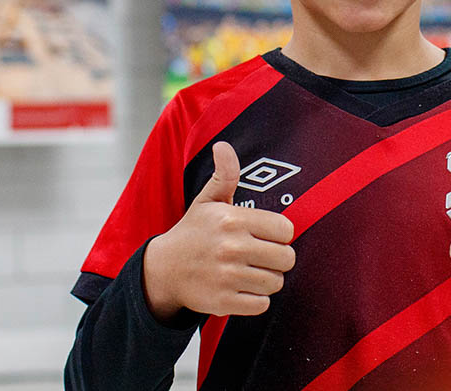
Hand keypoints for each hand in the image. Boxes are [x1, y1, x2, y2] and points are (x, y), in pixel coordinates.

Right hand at [143, 142, 295, 319]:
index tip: (266, 235)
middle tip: (261, 256)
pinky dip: (255, 299)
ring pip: (276, 283)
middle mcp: (231, 247)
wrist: (164, 269)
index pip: (286, 230)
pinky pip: (261, 305)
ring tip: (250, 271)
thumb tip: (223, 146)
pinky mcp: (223, 302)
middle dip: (278, 259)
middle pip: (286, 258)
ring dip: (267, 280)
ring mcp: (227, 277)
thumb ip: (225, 174)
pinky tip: (242, 288)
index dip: (280, 234)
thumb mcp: (208, 201)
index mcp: (232, 219)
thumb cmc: (194, 232)